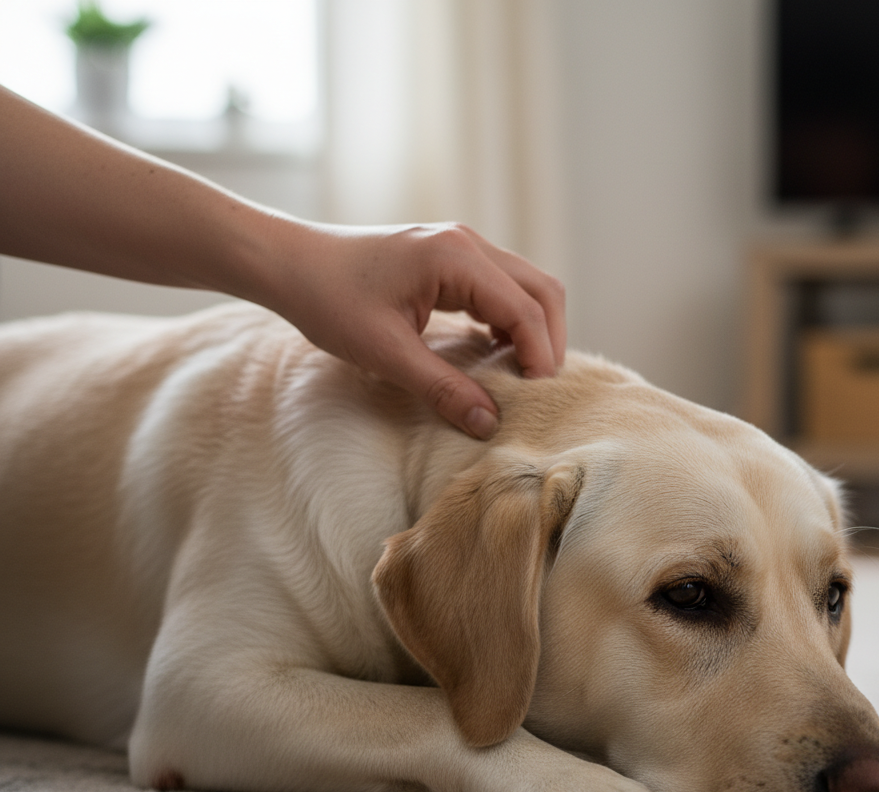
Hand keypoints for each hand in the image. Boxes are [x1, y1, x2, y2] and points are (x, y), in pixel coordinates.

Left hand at [263, 222, 566, 439]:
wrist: (291, 264)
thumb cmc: (329, 301)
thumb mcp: (386, 353)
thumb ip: (442, 388)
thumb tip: (489, 423)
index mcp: (457, 258)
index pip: (527, 310)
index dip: (541, 358)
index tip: (536, 401)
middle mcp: (468, 244)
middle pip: (542, 291)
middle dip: (549, 342)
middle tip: (538, 391)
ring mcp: (461, 246)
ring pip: (527, 287)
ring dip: (533, 331)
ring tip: (520, 377)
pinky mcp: (451, 258)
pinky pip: (501, 288)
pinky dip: (510, 321)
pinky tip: (495, 355)